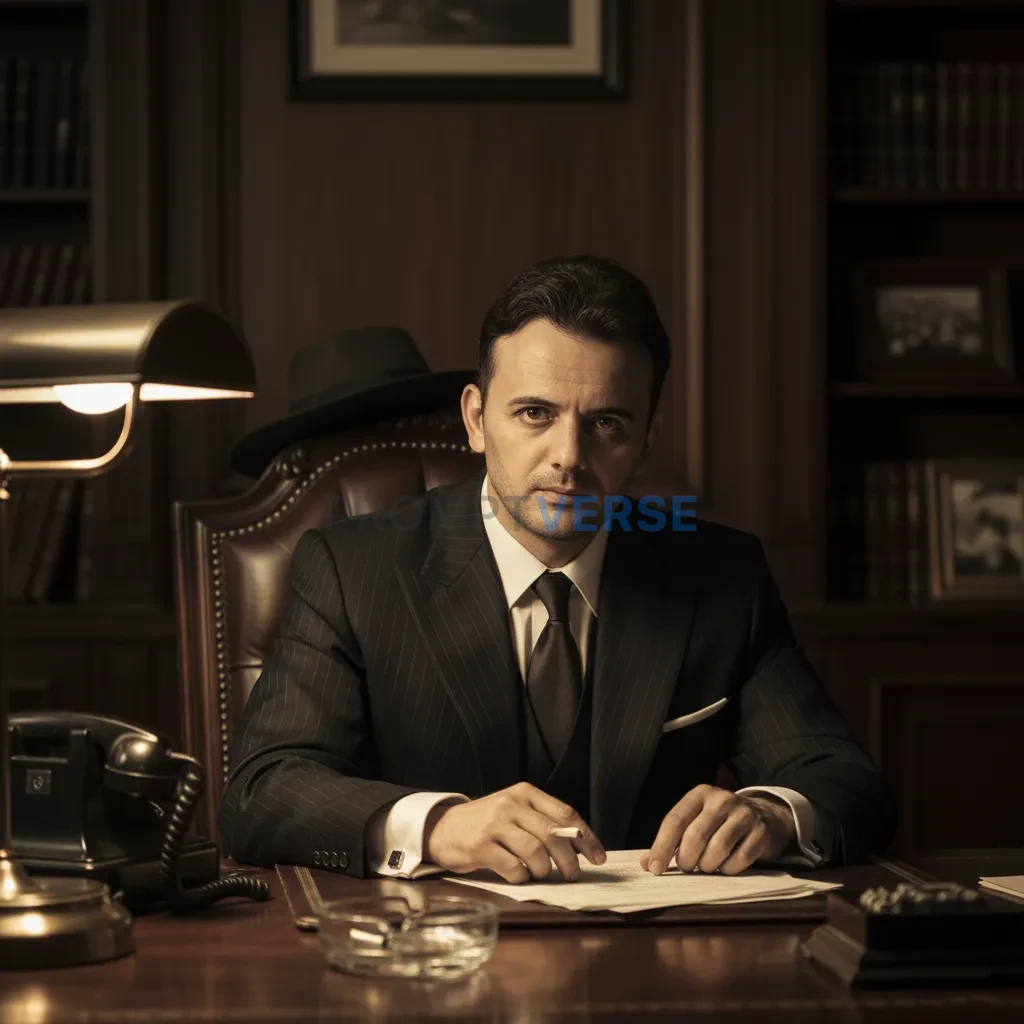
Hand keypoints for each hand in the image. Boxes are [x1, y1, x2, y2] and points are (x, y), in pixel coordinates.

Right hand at [424, 782, 606, 882]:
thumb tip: (578, 845)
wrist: (443, 827)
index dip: (586, 837)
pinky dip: (522, 877)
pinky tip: (518, 875)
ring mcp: (494, 824)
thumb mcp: (514, 811)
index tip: (598, 857)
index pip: (565, 813)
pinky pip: (513, 868)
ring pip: (536, 852)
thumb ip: (541, 821)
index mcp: (524, 793)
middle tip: (573, 875)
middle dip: (570, 860)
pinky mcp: (480, 846)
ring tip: (540, 873)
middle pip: (553, 834)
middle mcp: (510, 804)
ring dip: (544, 870)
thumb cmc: (486, 822)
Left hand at [640, 785, 794, 875]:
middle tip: (686, 867)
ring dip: (707, 866)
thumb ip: (671, 840)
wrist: (764, 815)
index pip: (675, 820)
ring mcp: (744, 815)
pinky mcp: (761, 832)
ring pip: (717, 849)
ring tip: (706, 866)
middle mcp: (722, 800)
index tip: (655, 868)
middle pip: (695, 836)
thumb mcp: (695, 820)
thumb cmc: (719, 822)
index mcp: (699, 794)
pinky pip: (738, 860)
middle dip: (686, 859)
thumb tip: (647, 864)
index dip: (662, 846)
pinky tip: (726, 866)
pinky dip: (728, 870)